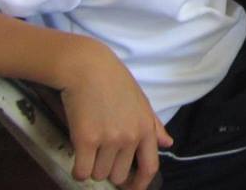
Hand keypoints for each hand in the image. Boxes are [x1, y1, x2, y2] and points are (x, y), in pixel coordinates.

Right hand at [61, 48, 172, 189]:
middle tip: (100, 153)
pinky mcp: (86, 140)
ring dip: (91, 166)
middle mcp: (130, 137)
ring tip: (89, 145)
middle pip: (118, 175)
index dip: (140, 184)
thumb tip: (168, 143)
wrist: (87, 67)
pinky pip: (81, 171)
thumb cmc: (114, 82)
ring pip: (98, 174)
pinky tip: (77, 153)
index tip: (131, 189)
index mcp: (146, 128)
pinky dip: (77, 168)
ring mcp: (108, 139)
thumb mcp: (141, 101)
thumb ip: (154, 125)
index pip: (150, 167)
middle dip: (108, 170)